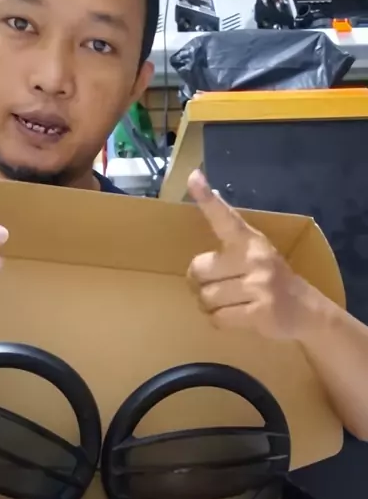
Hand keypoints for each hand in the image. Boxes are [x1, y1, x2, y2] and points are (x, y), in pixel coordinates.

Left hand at [187, 170, 313, 339]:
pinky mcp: (260, 312)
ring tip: (231, 302)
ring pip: (207, 298)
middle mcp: (254, 259)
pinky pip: (218, 318)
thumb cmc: (270, 279)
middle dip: (200, 283)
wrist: (306, 311)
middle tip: (218, 286)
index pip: (224, 217)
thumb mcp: (255, 252)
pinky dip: (220, 321)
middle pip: (198, 270)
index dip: (207, 199)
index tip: (194, 177)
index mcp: (250, 241)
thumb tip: (210, 195)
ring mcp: (259, 286)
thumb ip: (230, 235)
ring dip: (210, 305)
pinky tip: (237, 315)